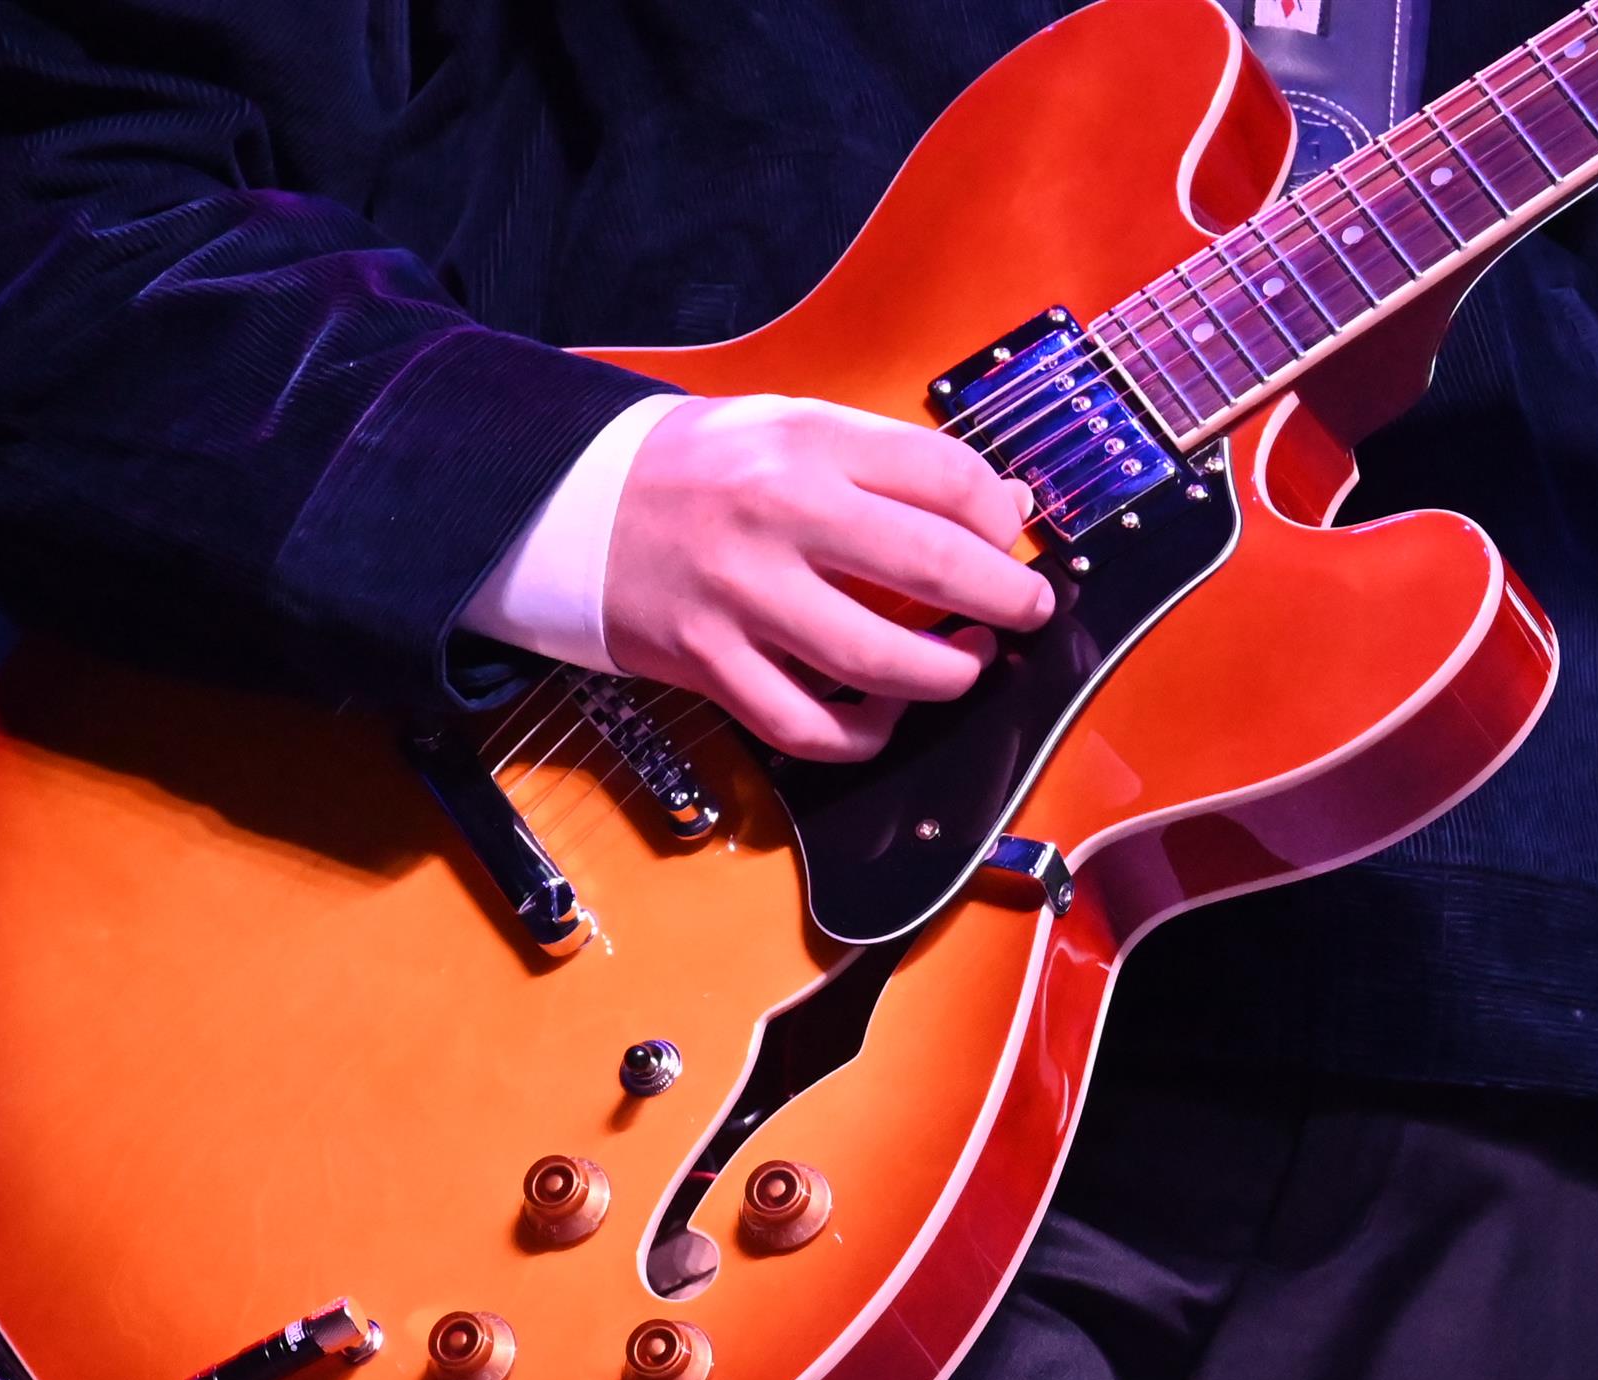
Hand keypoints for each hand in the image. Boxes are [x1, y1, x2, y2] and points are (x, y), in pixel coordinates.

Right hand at [601, 394, 1055, 761]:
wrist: (568, 504)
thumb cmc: (695, 468)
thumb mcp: (787, 426)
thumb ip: (887, 462)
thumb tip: (1000, 508)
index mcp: (804, 442)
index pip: (944, 477)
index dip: (999, 518)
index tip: (1010, 539)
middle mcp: (777, 515)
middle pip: (931, 566)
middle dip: (1005, 599)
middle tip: (1028, 610)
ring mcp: (742, 597)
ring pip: (878, 661)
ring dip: (947, 673)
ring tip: (968, 663)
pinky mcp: (710, 663)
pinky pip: (807, 725)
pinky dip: (863, 734)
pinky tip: (887, 714)